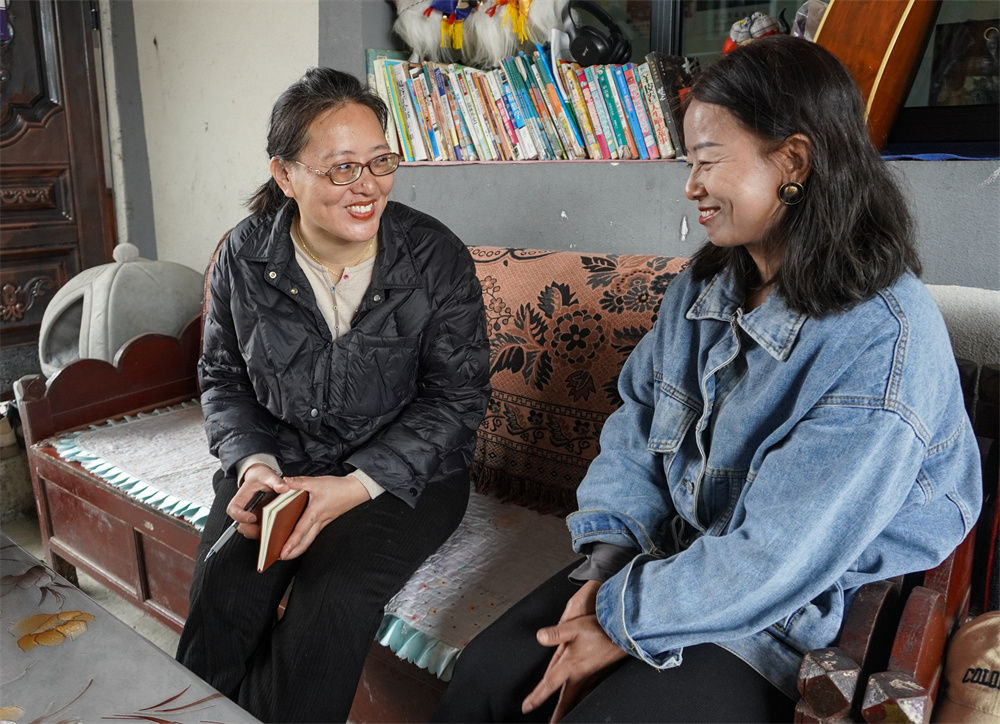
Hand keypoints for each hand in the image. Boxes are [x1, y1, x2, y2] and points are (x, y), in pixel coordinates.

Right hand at [227, 463, 288, 539]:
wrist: (263, 478)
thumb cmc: (261, 476)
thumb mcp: (268, 476)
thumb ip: (275, 481)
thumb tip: (284, 488)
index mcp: (241, 498)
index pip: (233, 510)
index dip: (240, 516)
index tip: (253, 517)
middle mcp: (244, 510)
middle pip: (241, 525)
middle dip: (252, 529)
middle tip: (267, 528)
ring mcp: (251, 516)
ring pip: (251, 531)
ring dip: (261, 532)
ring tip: (274, 528)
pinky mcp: (259, 521)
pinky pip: (261, 531)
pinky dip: (267, 532)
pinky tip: (278, 527)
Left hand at [278, 474, 369, 559]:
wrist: (356, 490)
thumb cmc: (339, 488)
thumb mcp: (317, 482)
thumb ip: (299, 482)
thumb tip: (284, 482)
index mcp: (315, 513)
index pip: (300, 532)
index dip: (290, 543)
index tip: (282, 553)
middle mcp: (320, 521)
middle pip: (305, 543)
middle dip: (293, 552)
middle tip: (280, 558)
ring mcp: (324, 523)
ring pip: (310, 540)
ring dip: (299, 548)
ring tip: (288, 553)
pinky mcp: (327, 521)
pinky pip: (314, 534)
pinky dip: (305, 540)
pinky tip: (301, 540)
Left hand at [521, 582, 626, 721]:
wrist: (625, 633)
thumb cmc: (601, 629)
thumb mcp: (574, 627)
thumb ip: (556, 633)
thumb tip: (540, 636)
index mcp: (571, 665)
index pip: (549, 684)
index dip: (537, 697)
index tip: (527, 707)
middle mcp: (581, 675)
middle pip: (566, 700)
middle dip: (558, 714)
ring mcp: (592, 676)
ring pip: (578, 698)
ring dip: (570, 709)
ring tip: (565, 717)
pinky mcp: (600, 673)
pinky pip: (588, 692)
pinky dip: (582, 700)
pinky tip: (582, 699)